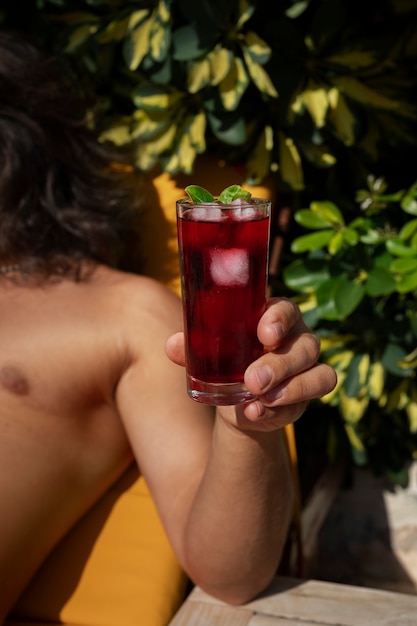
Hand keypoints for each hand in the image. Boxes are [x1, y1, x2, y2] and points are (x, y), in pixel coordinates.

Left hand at [166, 297, 336, 431]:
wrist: (239, 401)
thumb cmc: (225, 363)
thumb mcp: (207, 357)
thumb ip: (192, 349)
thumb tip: (172, 346)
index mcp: (273, 317)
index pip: (286, 309)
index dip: (279, 319)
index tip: (265, 333)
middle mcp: (297, 338)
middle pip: (304, 344)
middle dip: (278, 364)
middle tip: (252, 380)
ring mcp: (309, 366)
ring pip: (319, 372)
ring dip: (290, 388)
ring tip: (258, 398)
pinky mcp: (312, 390)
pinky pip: (315, 395)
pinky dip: (288, 406)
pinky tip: (258, 412)